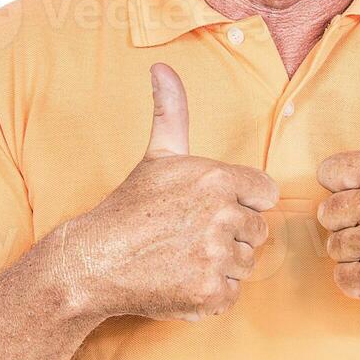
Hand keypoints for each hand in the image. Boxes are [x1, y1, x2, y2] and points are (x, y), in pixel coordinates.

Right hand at [59, 63, 277, 321]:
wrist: (93, 261)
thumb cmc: (129, 207)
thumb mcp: (157, 154)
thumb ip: (172, 109)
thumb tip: (161, 66)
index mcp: (217, 178)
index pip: (266, 194)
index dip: (242, 202)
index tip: (211, 208)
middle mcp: (222, 215)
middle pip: (257, 231)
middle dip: (231, 235)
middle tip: (190, 235)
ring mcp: (216, 256)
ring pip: (247, 263)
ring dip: (222, 265)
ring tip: (184, 257)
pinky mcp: (210, 293)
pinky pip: (233, 293)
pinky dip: (212, 293)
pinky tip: (183, 279)